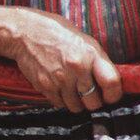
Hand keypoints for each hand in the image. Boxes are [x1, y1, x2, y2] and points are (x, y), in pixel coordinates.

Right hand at [5, 8, 122, 111]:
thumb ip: (96, 61)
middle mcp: (76, 69)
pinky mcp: (45, 86)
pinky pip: (59, 104)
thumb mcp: (84, 41)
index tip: (111, 96)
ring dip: (77, 103)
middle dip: (94, 101)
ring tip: (74, 92)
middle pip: (94, 101)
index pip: (111, 83)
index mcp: (90, 55)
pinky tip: (60, 89)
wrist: (25, 33)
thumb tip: (108, 80)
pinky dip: (62, 101)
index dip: (114, 94)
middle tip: (90, 95)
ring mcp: (59, 79)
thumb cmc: (56, 33)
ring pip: (76, 107)